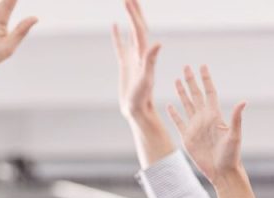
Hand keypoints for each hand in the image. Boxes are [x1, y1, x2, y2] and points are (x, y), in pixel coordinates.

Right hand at [111, 0, 161, 121]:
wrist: (138, 111)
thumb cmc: (142, 99)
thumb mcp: (147, 79)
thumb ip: (151, 61)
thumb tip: (158, 43)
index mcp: (144, 54)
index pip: (139, 29)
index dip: (134, 14)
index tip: (128, 0)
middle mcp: (139, 53)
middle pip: (137, 26)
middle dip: (134, 10)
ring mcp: (132, 58)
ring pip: (131, 33)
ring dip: (129, 18)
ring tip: (126, 3)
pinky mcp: (126, 65)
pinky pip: (121, 45)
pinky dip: (118, 35)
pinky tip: (115, 26)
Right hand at [167, 66, 245, 184]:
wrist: (222, 172)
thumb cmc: (231, 155)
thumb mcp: (234, 135)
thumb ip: (236, 118)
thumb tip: (243, 101)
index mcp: (215, 115)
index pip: (209, 92)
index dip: (206, 79)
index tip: (202, 66)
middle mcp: (204, 119)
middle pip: (196, 95)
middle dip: (191, 81)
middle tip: (186, 66)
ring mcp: (195, 127)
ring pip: (186, 105)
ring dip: (182, 93)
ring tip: (177, 80)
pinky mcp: (188, 138)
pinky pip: (178, 122)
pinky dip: (173, 114)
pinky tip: (169, 106)